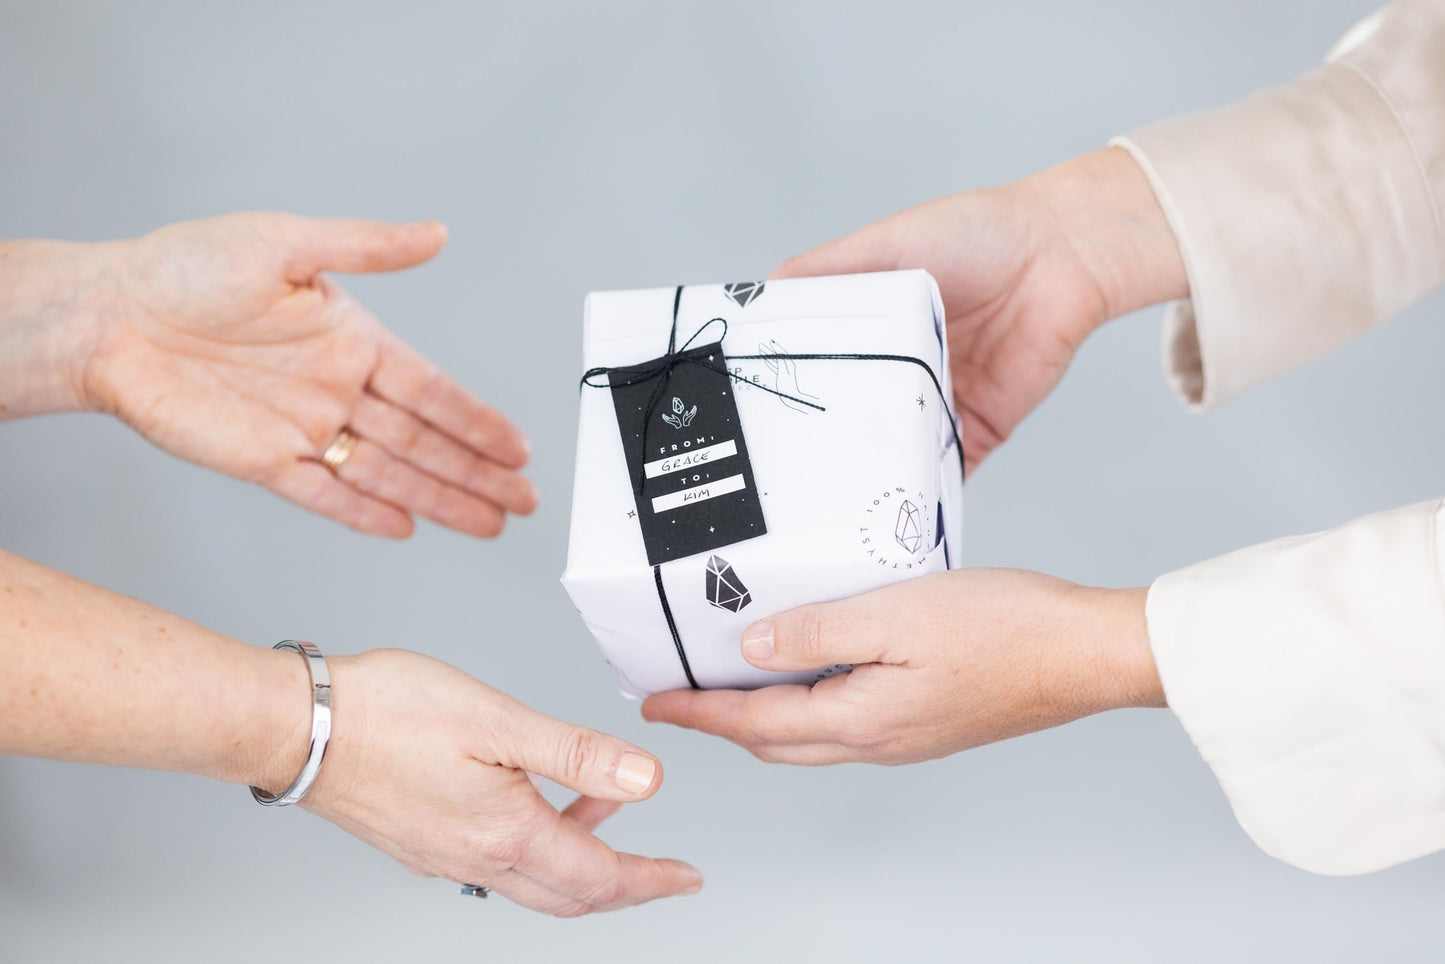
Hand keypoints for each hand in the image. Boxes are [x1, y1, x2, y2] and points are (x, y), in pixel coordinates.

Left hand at [10, 213, 536, 537]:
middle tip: (523, 498)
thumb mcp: (286, 242)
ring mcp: (305, 430)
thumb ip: (366, 246)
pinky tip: (406, 528)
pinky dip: (364, 514)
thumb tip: (436, 234)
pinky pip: (326, 496)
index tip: (519, 446)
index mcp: (352, 338)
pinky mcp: (264, 463)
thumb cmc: (186, 267)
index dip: (477, 419)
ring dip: (441, 500)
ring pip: (388, 474)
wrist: (109, 318)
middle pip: (423, 442)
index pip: (432, 389)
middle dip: (478, 472)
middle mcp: (336, 389)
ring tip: (488, 522)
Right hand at [269, 649, 701, 915]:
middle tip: (665, 875)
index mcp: (505, 834)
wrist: (298, 729)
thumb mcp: (499, 721)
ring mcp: (446, 856)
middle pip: (572, 894)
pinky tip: (540, 800)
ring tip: (610, 817)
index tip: (687, 879)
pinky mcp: (423, 840)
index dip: (651, 880)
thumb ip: (576, 755)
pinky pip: (499, 861)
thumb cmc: (386, 714)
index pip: (599, 878)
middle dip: (626, 887)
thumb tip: (645, 783)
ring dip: (582, 862)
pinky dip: (538, 845)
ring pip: (534, 880)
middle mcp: (477, 859)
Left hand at [641, 569, 1162, 764]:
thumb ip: (817, 632)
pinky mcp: (929, 724)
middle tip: (681, 698)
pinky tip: (814, 672)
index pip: (753, 720)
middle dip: (720, 722)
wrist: (1084, 653)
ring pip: (811, 737)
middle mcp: (878, 740)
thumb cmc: (1006, 627)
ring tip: (734, 685)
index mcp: (860, 717)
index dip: (698, 711)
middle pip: (775, 740)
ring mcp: (906, 738)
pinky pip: (847, 724)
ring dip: (762, 717)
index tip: (655, 701)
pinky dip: (809, 707)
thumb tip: (751, 648)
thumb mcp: (895, 613)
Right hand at [772, 147, 1187, 470]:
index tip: (746, 426)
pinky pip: (944, 473)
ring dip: (867, 478)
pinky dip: (922, 497)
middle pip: (852, 423)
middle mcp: (899, 373)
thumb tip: (758, 294)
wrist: (1061, 256)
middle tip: (777, 482)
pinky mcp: (976, 431)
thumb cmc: (975, 234)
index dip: (785, 398)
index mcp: (871, 331)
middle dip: (821, 451)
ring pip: (893, 455)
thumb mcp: (882, 244)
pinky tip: (887, 514)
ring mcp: (936, 406)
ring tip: (822, 511)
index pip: (817, 374)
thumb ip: (822, 270)